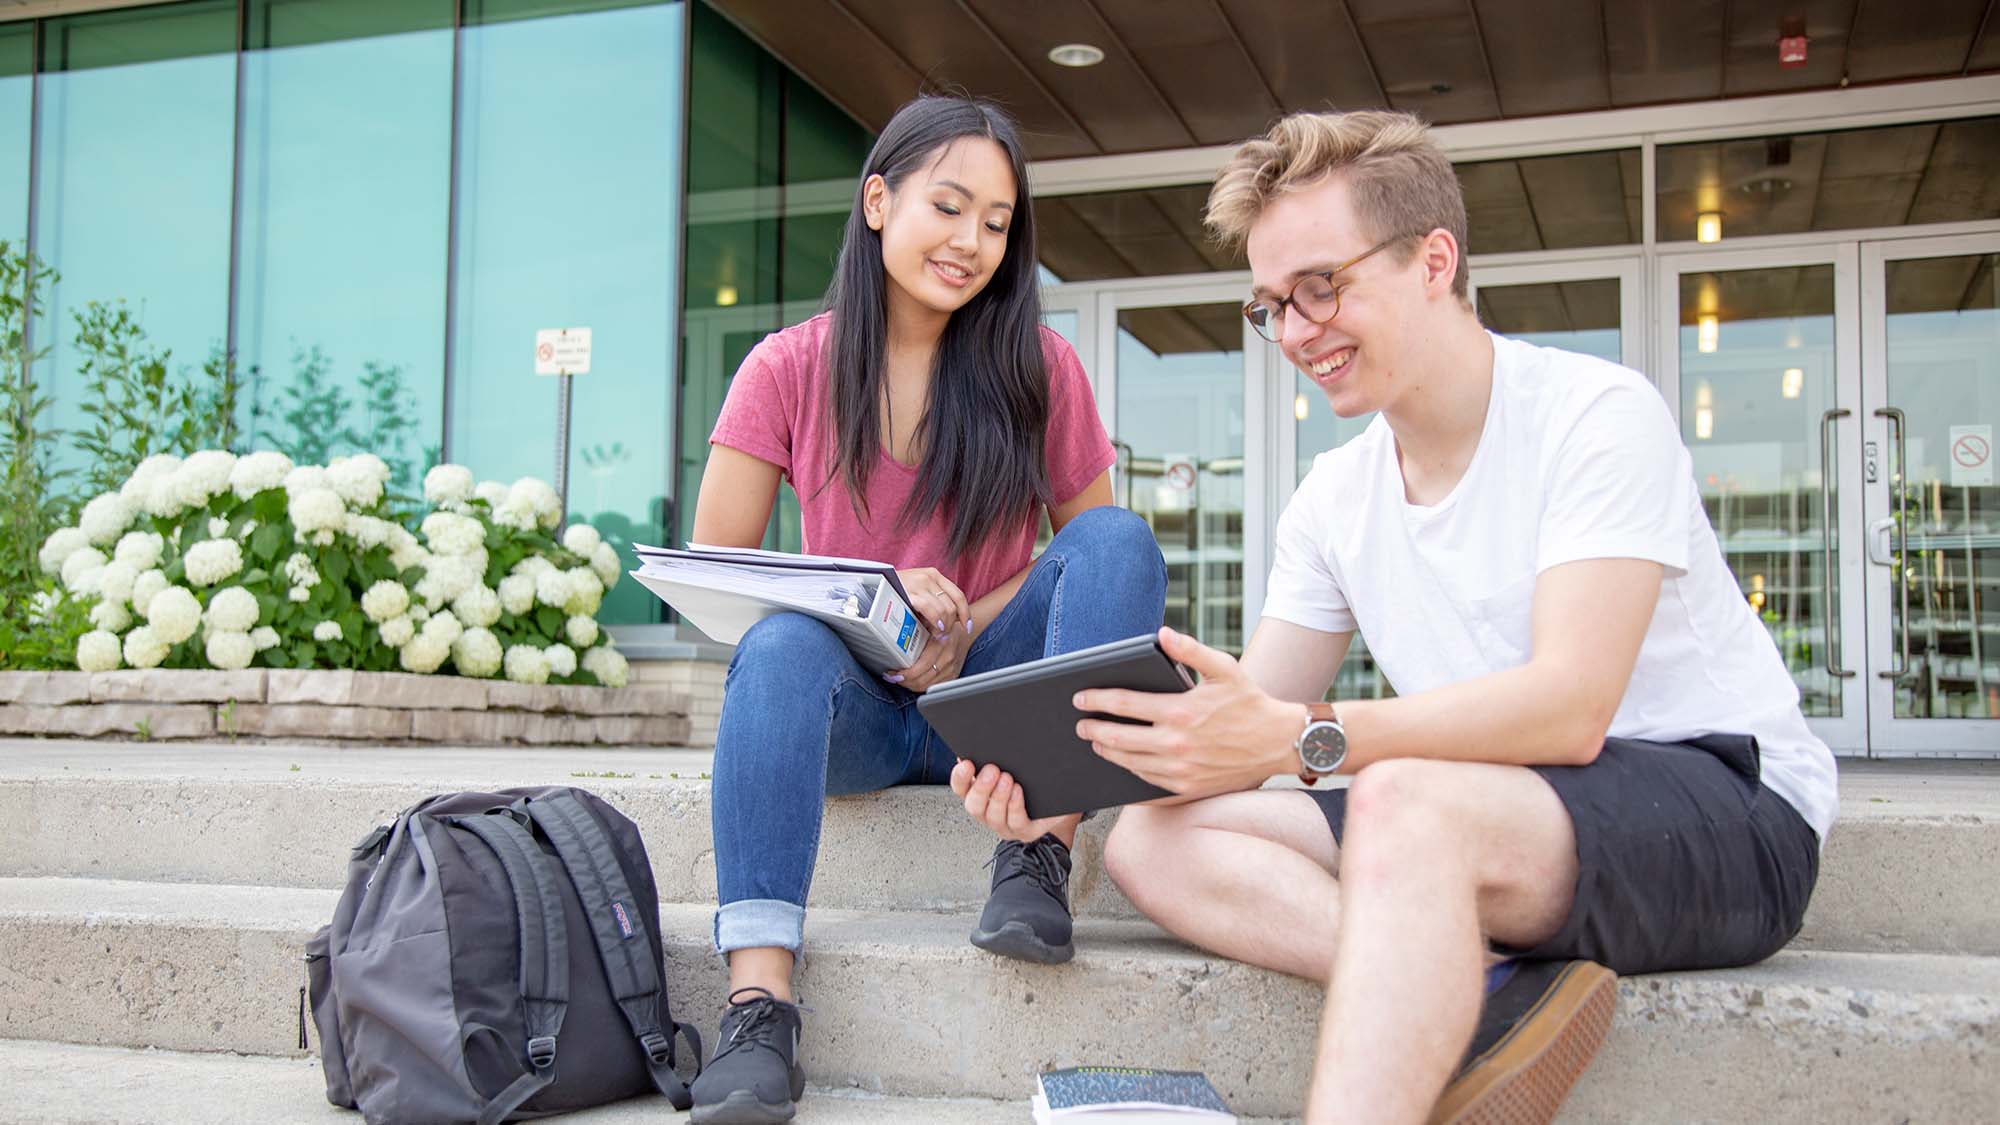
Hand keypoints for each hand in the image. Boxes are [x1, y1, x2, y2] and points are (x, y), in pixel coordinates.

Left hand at [887, 620, 966, 692]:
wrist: (964, 634)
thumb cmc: (944, 627)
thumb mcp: (930, 623)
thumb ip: (915, 629)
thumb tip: (894, 637)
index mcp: (941, 643)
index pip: (921, 666)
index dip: (906, 673)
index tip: (893, 672)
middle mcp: (947, 658)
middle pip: (922, 680)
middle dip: (904, 681)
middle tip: (892, 676)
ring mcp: (950, 669)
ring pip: (926, 686)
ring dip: (910, 684)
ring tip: (899, 679)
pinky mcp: (952, 676)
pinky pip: (932, 686)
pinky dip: (920, 685)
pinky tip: (912, 681)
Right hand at [895, 567, 970, 636]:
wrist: (872, 584)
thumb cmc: (895, 593)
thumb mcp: (918, 593)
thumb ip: (933, 601)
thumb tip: (950, 621)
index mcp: (934, 575)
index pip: (958, 595)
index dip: (965, 614)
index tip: (966, 627)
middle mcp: (929, 576)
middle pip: (952, 605)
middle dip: (951, 624)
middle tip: (944, 636)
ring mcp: (919, 582)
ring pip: (944, 609)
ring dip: (943, 626)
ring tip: (936, 635)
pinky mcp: (910, 591)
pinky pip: (930, 609)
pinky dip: (935, 621)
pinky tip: (933, 629)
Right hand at [949, 759, 1074, 842]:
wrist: (1056, 800)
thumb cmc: (1028, 782)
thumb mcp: (1010, 766)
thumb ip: (992, 757)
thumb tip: (980, 744)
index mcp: (978, 794)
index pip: (960, 787)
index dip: (960, 777)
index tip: (967, 763)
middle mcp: (987, 812)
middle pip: (974, 805)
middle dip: (981, 787)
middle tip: (991, 770)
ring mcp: (1004, 824)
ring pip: (994, 816)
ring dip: (999, 796)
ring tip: (1007, 779)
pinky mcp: (1024, 830)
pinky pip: (1016, 821)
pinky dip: (1015, 806)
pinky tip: (1018, 791)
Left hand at [1073, 626, 1298, 796]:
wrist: (1278, 741)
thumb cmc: (1249, 702)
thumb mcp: (1224, 668)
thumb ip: (1190, 650)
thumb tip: (1162, 633)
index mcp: (1180, 711)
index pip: (1123, 704)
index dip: (1096, 700)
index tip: (1080, 698)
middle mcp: (1176, 743)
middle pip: (1117, 738)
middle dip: (1093, 730)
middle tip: (1080, 725)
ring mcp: (1180, 770)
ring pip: (1128, 763)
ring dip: (1107, 753)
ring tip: (1096, 744)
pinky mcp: (1187, 788)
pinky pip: (1147, 784)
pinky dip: (1129, 773)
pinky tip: (1122, 765)